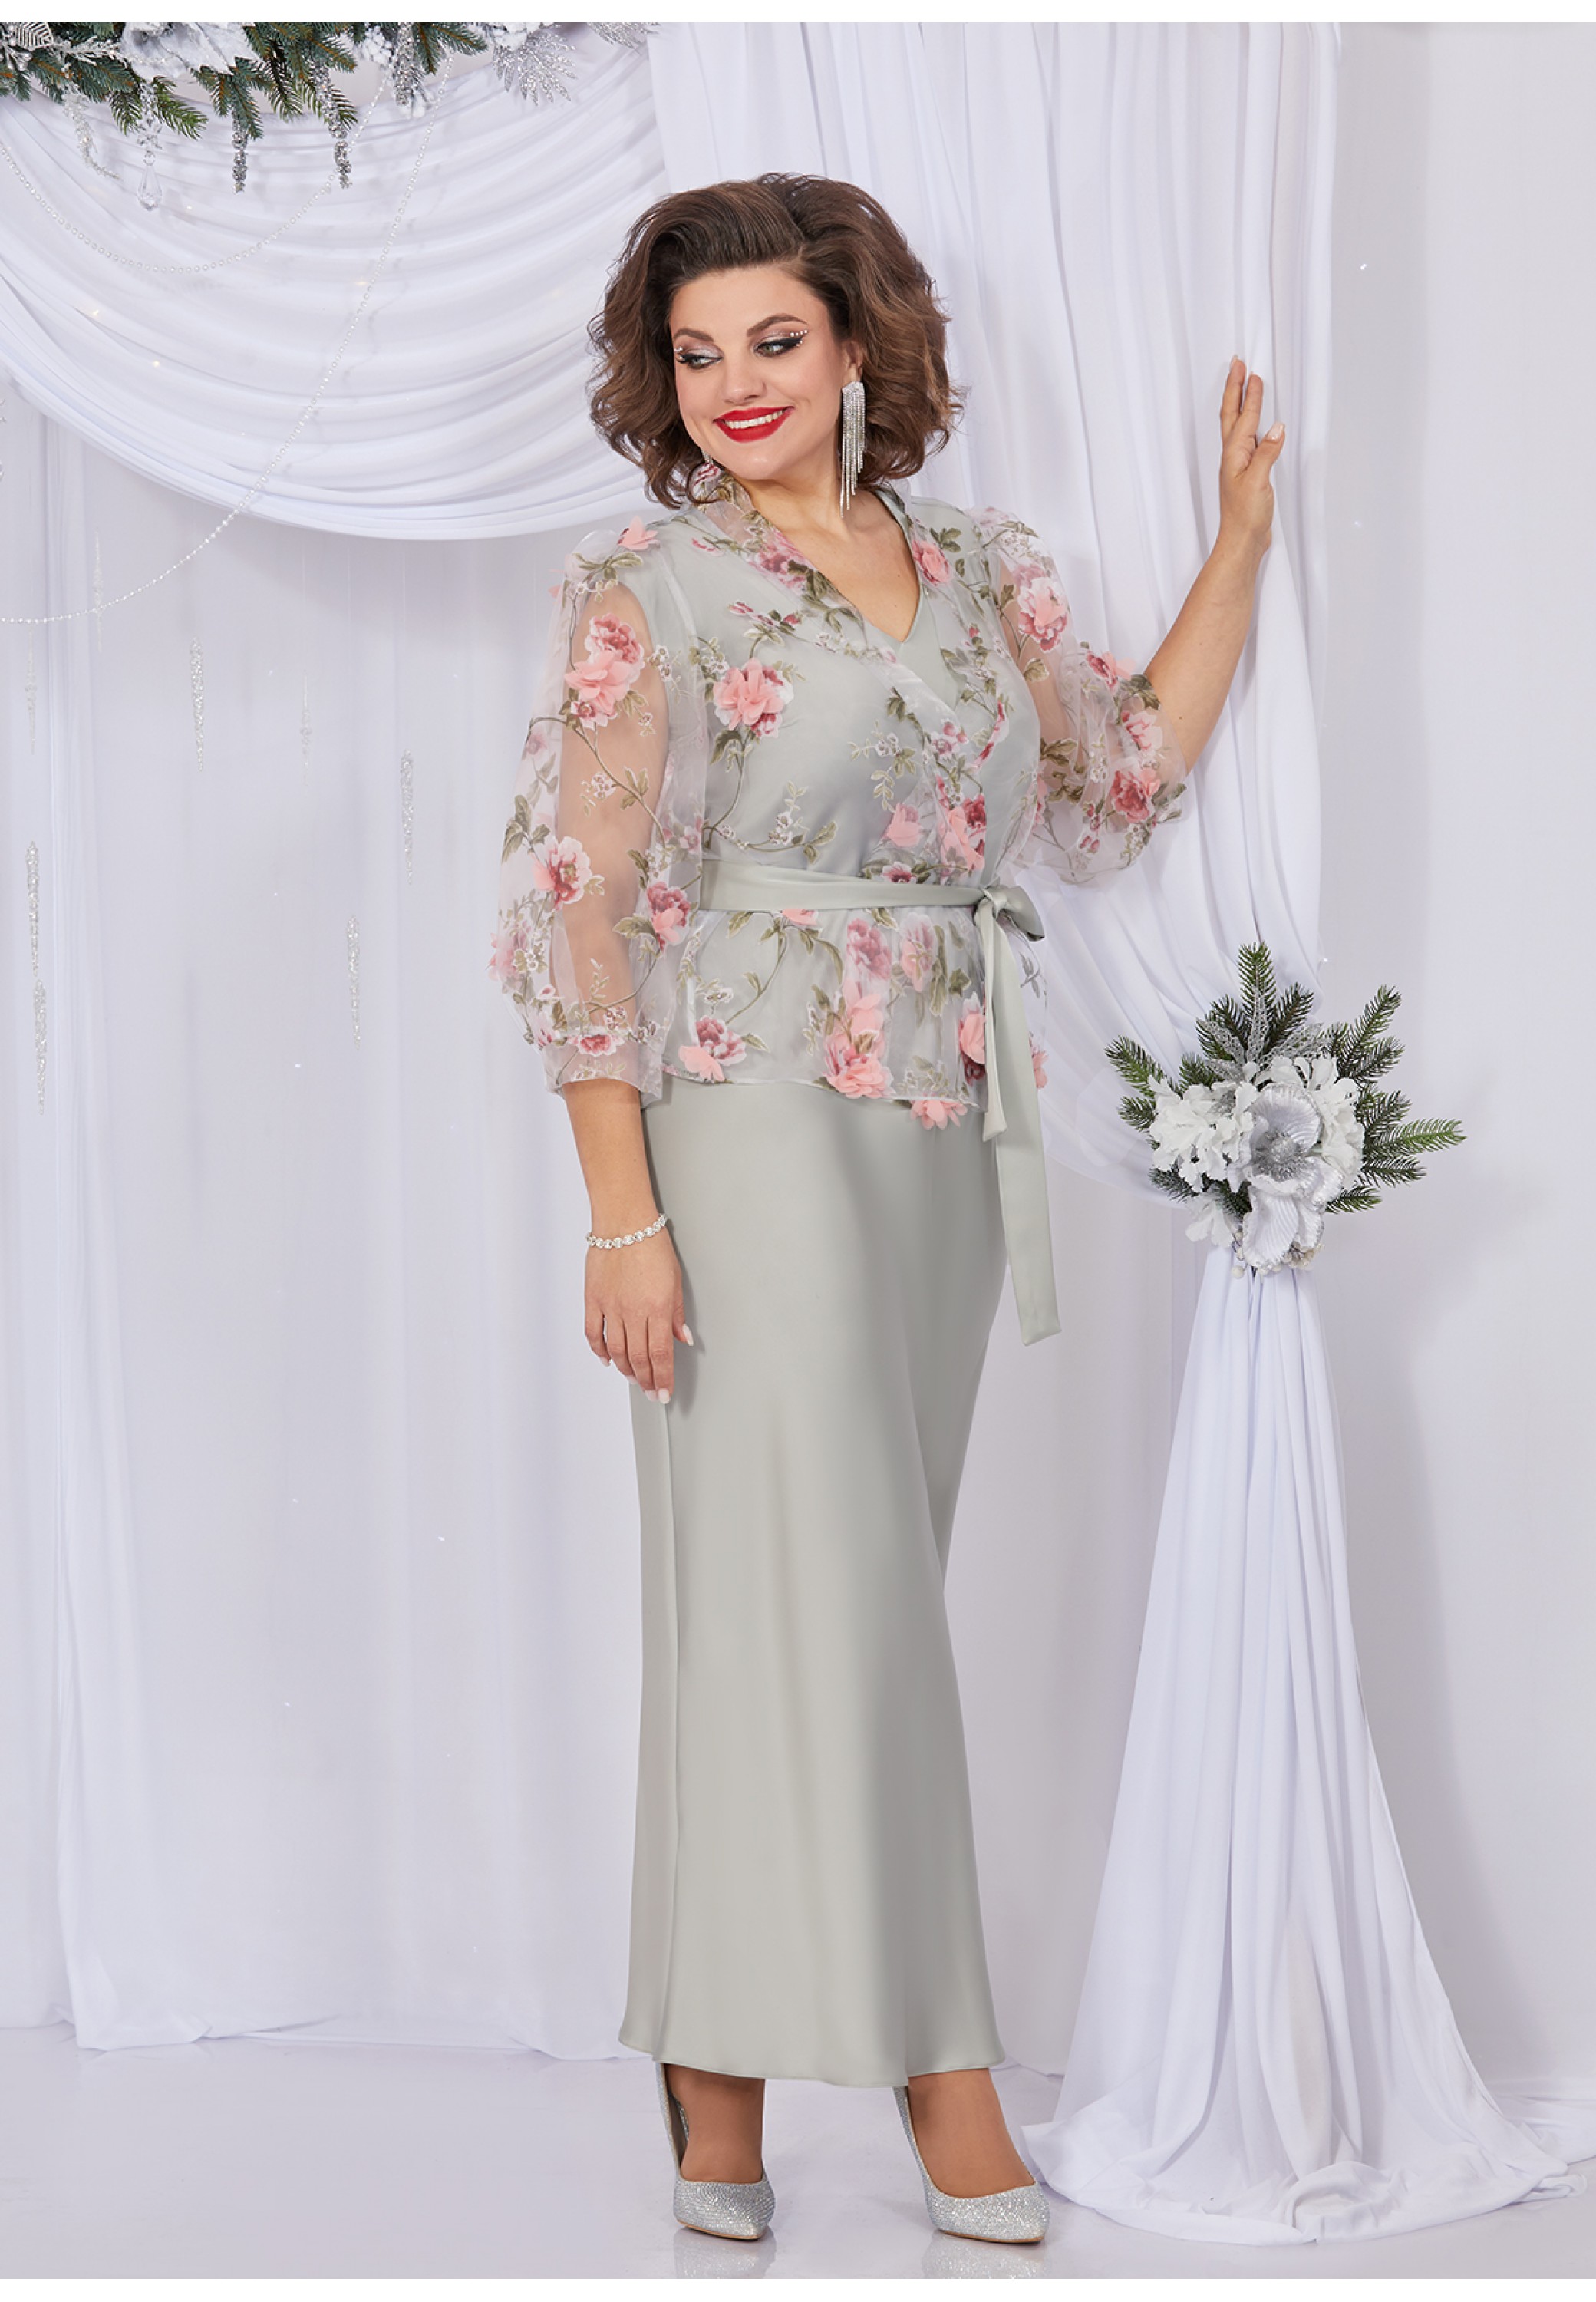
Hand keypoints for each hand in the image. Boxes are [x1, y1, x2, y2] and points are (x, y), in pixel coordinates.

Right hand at [585, 1226, 690, 1402]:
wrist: (624, 1223)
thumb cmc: (652, 1245)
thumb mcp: (676, 1280)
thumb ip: (678, 1314)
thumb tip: (683, 1339)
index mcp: (658, 1307)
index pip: (661, 1354)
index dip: (662, 1378)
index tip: (664, 1392)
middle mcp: (633, 1311)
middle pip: (638, 1357)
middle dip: (646, 1380)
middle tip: (650, 1391)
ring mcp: (610, 1307)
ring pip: (616, 1350)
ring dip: (626, 1369)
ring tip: (634, 1378)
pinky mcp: (593, 1300)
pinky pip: (593, 1333)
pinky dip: (599, 1350)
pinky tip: (606, 1359)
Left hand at [1217, 356, 1283, 558]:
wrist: (1242, 542)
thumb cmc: (1245, 517)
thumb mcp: (1258, 483)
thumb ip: (1267, 454)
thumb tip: (1277, 429)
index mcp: (1234, 455)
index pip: (1243, 418)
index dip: (1249, 395)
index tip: (1253, 373)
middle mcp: (1233, 456)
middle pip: (1232, 415)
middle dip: (1235, 389)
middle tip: (1238, 365)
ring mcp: (1239, 464)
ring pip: (1237, 425)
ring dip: (1240, 403)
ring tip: (1243, 384)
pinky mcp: (1247, 473)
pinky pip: (1248, 440)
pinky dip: (1250, 424)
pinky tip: (1257, 423)